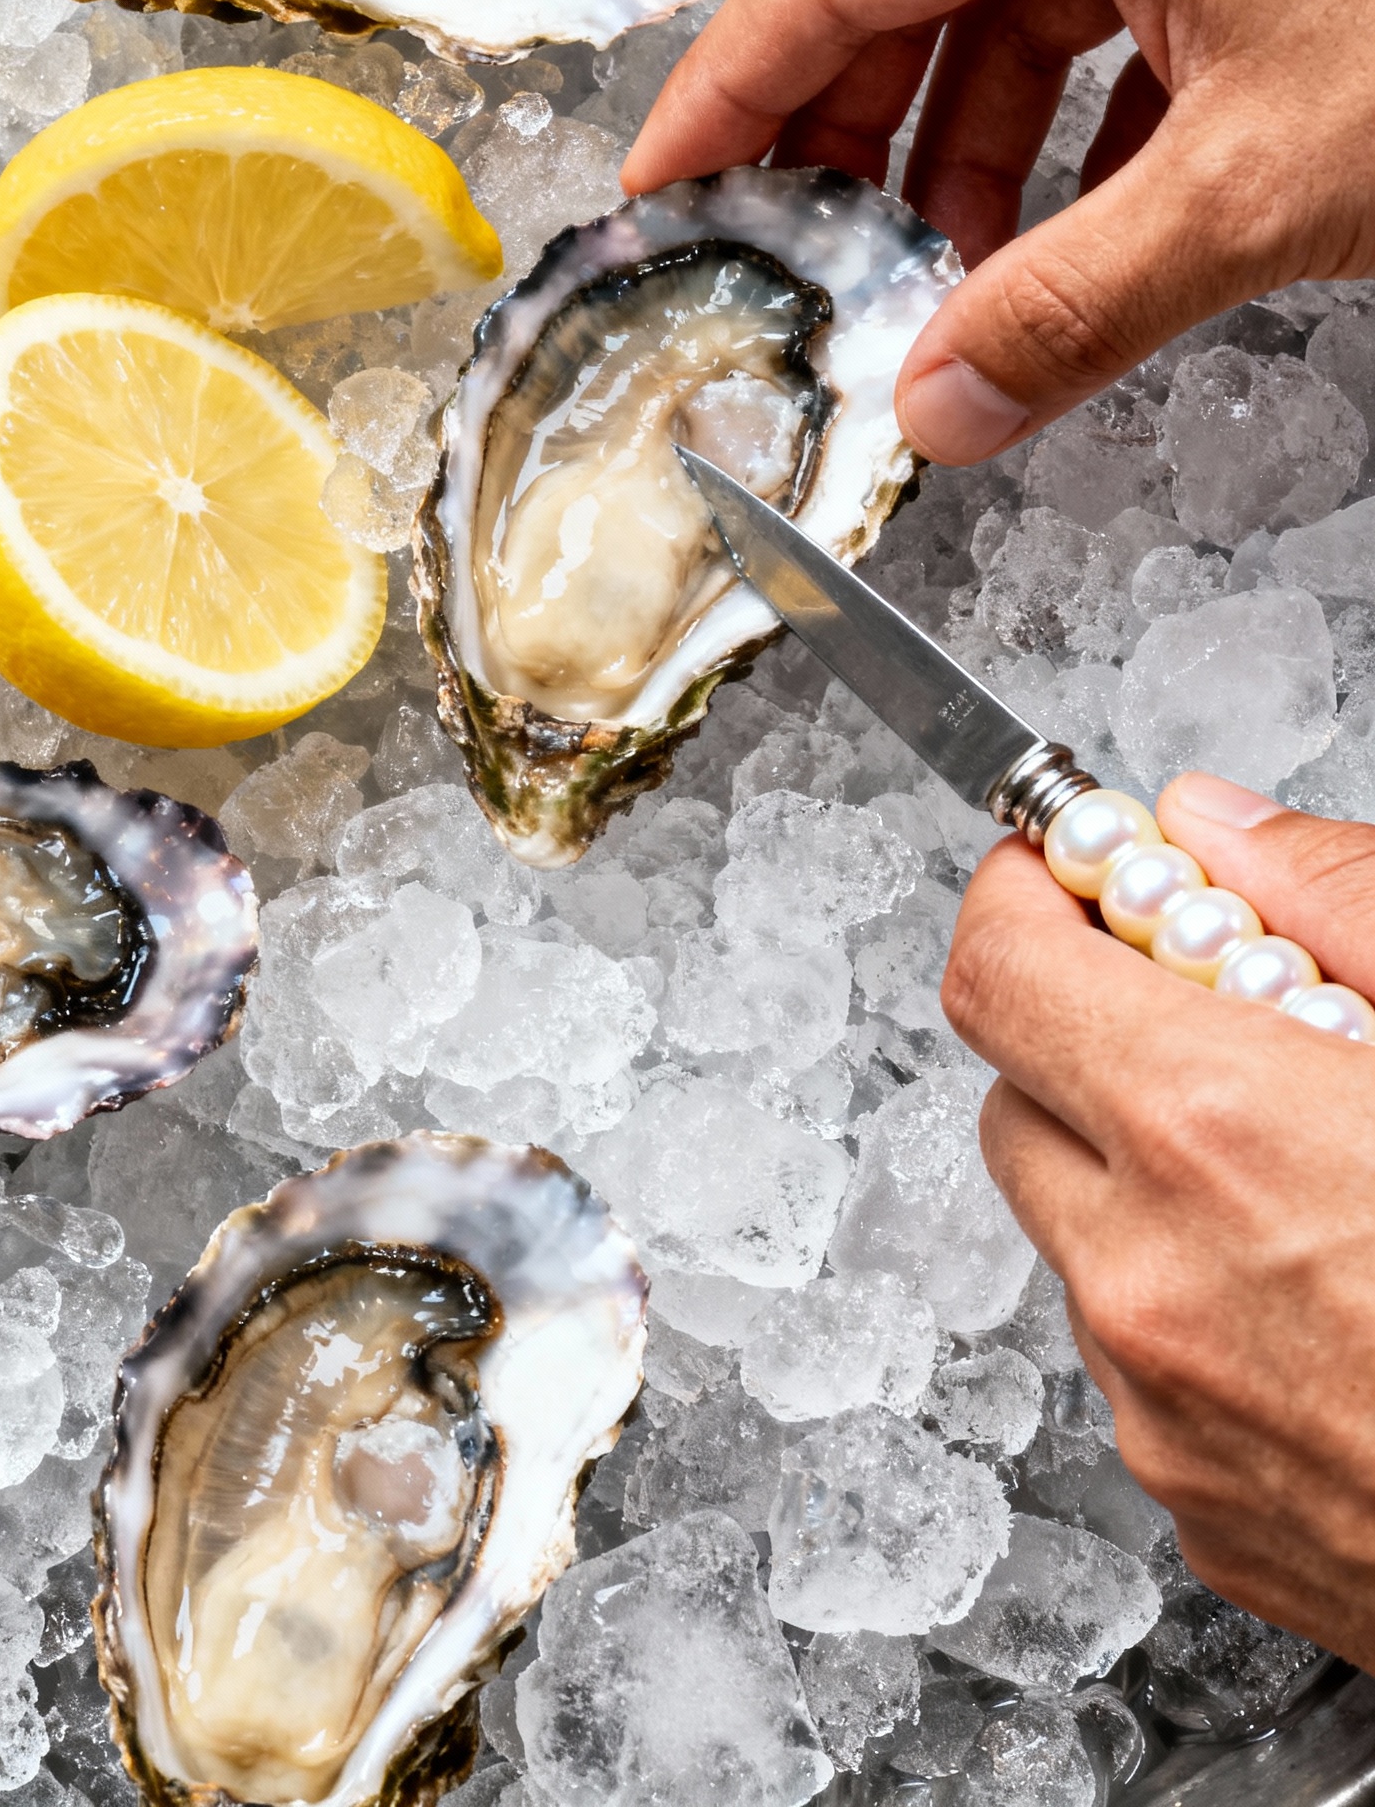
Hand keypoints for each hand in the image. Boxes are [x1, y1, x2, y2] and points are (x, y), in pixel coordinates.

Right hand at [621, 0, 1374, 466]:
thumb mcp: (1259, 192)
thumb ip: (1069, 308)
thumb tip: (943, 398)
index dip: (733, 87)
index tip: (669, 177)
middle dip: (838, 106)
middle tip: (795, 235)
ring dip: (956, 111)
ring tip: (940, 253)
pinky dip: (1060, 87)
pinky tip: (1062, 200)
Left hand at [942, 771, 1374, 1662]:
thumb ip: (1342, 900)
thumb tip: (1219, 828)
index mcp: (1215, 1133)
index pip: (1002, 966)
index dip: (1029, 891)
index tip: (1080, 871)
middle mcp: (1154, 1280)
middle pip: (1017, 1100)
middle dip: (1094, 1035)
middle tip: (1224, 1016)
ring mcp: (1168, 1414)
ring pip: (1081, 1241)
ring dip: (1154, 1185)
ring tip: (1324, 1184)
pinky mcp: (1204, 1512)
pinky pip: (1143, 1365)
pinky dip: (1204, 1308)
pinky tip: (1341, 1303)